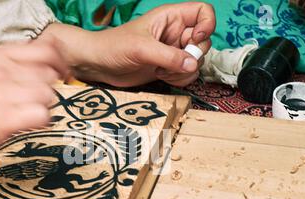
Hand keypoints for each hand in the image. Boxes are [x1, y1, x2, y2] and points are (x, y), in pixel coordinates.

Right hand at [0, 37, 67, 162]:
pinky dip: (39, 121)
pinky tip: (26, 122)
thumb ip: (19, 63)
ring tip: (24, 111)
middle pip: (48, 75)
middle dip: (47, 88)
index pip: (45, 50)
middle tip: (33, 98)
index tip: (62, 73)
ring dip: (42, 105)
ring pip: (47, 95)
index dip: (59, 62)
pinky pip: (42, 115)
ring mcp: (2, 95)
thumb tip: (55, 62)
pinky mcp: (5, 119)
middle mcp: (0, 71)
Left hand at [43, 3, 214, 86]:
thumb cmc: (113, 47)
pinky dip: (179, 79)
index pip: (202, 12)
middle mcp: (174, 33)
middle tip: (174, 62)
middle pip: (204, 41)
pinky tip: (161, 77)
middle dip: (193, 56)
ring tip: (162, 71)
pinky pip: (186, 74)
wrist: (97, 65)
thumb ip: (169, 56)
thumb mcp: (141, 48)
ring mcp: (172, 51)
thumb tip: (193, 64)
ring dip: (184, 71)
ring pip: (196, 61)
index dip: (206, 25)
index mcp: (170, 17)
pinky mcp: (167, 68)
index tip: (195, 39)